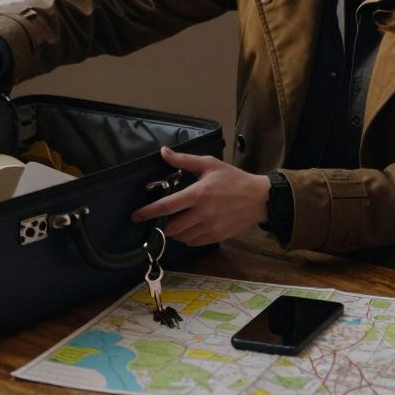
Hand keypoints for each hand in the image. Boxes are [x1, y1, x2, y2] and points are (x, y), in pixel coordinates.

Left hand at [131, 147, 269, 246]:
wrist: (259, 198)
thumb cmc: (233, 179)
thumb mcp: (209, 164)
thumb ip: (184, 160)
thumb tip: (163, 152)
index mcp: (198, 194)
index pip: (167, 206)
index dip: (149, 212)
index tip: (136, 216)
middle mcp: (202, 213)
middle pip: (172, 227)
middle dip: (161, 226)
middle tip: (157, 221)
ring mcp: (210, 227)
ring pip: (182, 237)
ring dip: (174, 232)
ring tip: (173, 223)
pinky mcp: (217, 237)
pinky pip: (194, 243)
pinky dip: (186, 238)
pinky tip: (188, 229)